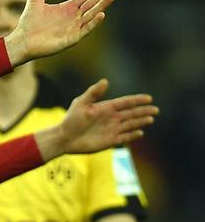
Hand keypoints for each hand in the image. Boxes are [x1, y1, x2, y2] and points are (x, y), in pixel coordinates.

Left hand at [4, 0, 114, 64]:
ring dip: (101, 6)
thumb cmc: (28, 22)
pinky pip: (86, 29)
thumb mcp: (35, 1)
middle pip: (91, 4)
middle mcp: (73, 17)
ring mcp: (74, 28)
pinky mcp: (72, 38)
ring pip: (91, 15)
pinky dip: (94, 22)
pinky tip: (101, 14)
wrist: (23, 40)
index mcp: (66, 8)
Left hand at [34, 79, 156, 159]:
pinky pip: (125, 137)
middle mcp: (110, 118)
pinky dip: (133, 135)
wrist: (64, 138)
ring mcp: (111, 129)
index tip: (149, 98)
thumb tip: (106, 80)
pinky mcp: (110, 141)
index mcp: (106, 108)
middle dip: (143, 111)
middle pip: (131, 113)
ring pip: (130, 124)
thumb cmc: (71, 120)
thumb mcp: (81, 103)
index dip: (137, 100)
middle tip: (156, 109)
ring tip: (151, 119)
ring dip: (140, 122)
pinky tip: (140, 133)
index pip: (125, 102)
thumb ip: (93, 92)